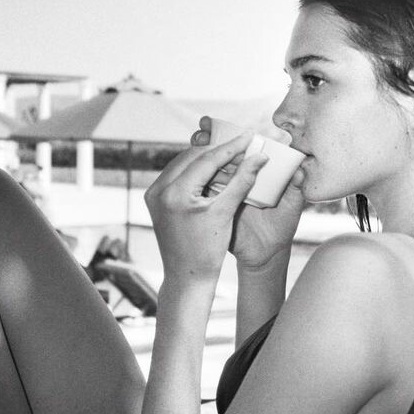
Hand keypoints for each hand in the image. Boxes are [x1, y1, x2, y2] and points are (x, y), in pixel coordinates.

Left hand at [145, 132, 266, 279]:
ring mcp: (153, 194)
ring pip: (183, 163)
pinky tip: (213, 169)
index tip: (248, 137)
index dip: (230, 147)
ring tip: (230, 155)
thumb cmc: (209, 250)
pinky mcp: (154, 199)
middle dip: (218, 149)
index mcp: (175, 193)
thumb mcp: (227, 212)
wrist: (187, 276)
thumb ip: (243, 181)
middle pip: (192, 157)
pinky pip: (177, 175)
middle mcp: (158, 190)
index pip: (206, 160)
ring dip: (206, 158)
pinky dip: (195, 170)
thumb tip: (260, 157)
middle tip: (241, 143)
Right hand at [192, 116, 305, 268]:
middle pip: (219, 152)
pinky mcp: (214, 207)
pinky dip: (195, 181)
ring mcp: (223, 191)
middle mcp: (236, 178)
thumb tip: (302, 171)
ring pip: (206, 168)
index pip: (240, 147)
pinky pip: (202, 192)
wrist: (266, 254)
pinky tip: (192, 172)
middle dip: (208, 137)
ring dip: (198, 153)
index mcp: (254, 172)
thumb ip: (296, 188)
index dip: (229, 133)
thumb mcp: (291, 206)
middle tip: (203, 129)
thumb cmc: (281, 226)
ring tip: (197, 141)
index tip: (221, 122)